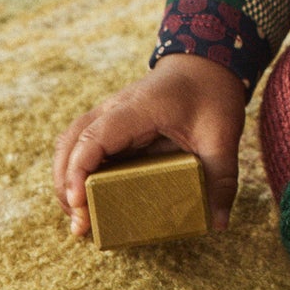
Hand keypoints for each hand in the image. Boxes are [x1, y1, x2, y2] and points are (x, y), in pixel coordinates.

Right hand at [51, 54, 247, 239]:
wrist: (206, 65)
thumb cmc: (211, 94)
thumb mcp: (222, 135)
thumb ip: (221, 177)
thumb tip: (218, 223)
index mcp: (138, 108)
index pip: (94, 137)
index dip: (79, 170)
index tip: (80, 203)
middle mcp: (114, 109)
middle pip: (70, 143)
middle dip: (66, 185)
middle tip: (81, 224)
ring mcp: (109, 115)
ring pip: (70, 145)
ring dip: (67, 181)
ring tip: (79, 218)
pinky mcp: (112, 125)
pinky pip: (82, 147)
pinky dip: (77, 173)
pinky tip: (87, 201)